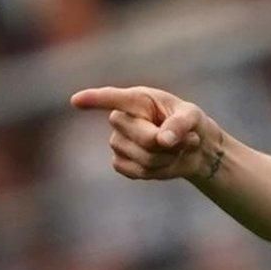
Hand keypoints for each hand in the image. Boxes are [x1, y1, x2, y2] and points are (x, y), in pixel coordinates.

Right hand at [70, 86, 222, 181]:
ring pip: (145, 156)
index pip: (112, 98)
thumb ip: (180, 123)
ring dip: (169, 156)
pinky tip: (165, 161)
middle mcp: (122, 119)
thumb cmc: (189, 123)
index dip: (95, 99)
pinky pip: (138, 171)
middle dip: (170, 142)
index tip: (76, 100)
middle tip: (188, 138)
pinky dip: (159, 170)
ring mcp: (117, 142)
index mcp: (137, 99)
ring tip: (178, 148)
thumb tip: (163, 140)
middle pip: (143, 136)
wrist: (193, 148)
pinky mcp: (120, 162)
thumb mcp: (192, 116)